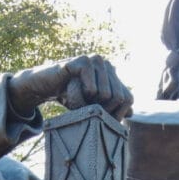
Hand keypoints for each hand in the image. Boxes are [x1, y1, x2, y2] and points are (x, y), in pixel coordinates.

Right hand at [8, 55, 132, 120]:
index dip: (117, 114)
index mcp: (113, 75)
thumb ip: (111, 106)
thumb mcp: (93, 105)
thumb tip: (132, 112)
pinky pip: (91, 89)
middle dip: (102, 110)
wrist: (46, 86)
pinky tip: (70, 89)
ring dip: (88, 104)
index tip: (101, 119)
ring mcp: (96, 60)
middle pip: (118, 98)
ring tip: (76, 97)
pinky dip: (81, 96)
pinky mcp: (83, 60)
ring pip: (106, 95)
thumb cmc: (70, 95)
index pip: (128, 99)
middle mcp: (108, 65)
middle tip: (86, 109)